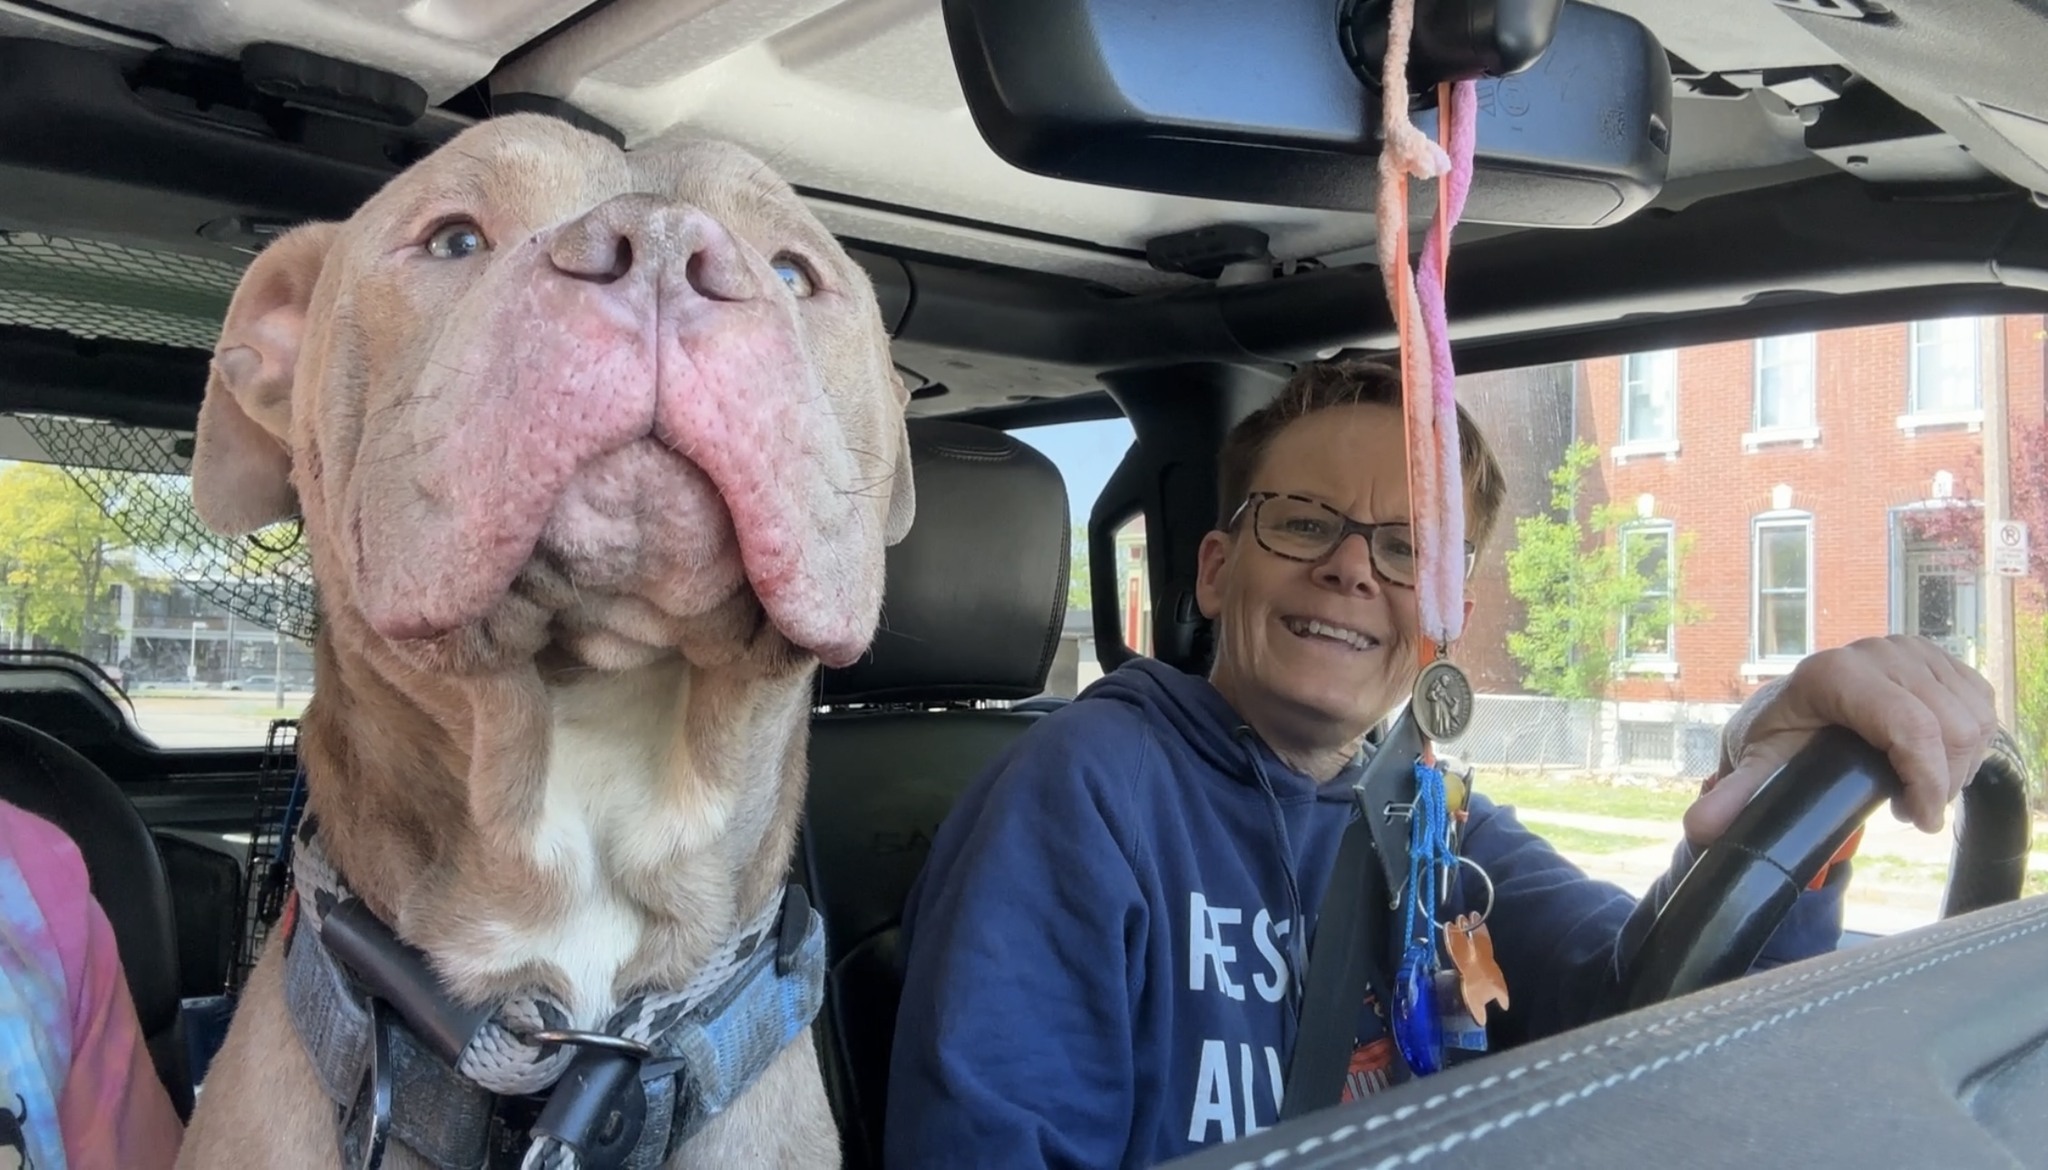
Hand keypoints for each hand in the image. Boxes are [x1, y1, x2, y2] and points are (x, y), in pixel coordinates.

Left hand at [1683, 635, 1997, 847]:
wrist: (1803, 704)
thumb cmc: (1784, 735)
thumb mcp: (1759, 763)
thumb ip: (1737, 795)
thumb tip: (1701, 829)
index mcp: (1832, 675)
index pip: (1907, 725)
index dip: (1925, 778)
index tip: (1920, 820)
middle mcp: (1876, 653)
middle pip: (1950, 727)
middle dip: (1939, 781)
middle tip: (1911, 808)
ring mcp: (1912, 650)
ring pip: (1973, 719)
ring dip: (1957, 766)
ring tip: (1919, 787)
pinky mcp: (1940, 658)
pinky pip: (1983, 705)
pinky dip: (1970, 744)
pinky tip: (1936, 760)